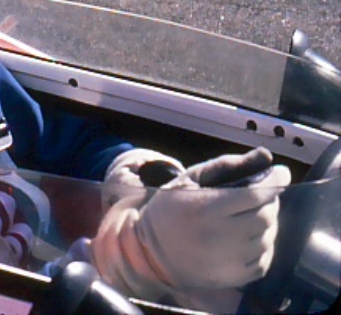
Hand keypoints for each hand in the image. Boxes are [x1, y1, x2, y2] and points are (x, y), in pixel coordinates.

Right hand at [92, 147, 290, 300]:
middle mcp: (220, 236)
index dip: (275, 181)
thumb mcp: (189, 180)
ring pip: (268, 237)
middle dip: (270, 201)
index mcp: (205, 208)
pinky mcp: (236, 278)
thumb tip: (265, 157)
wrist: (153, 254)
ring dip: (266, 223)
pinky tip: (247, 237)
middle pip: (266, 216)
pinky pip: (265, 258)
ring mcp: (229, 260)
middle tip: (262, 195)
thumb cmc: (171, 210)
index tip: (282, 172)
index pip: (256, 195)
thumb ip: (226, 165)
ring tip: (251, 215)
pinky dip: (263, 244)